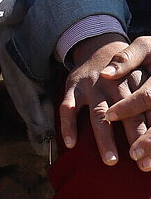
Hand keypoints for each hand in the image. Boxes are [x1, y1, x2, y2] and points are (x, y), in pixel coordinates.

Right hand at [61, 34, 146, 167]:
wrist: (97, 47)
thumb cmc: (127, 73)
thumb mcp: (142, 77)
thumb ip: (148, 100)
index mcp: (135, 82)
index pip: (146, 110)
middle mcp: (114, 84)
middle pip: (126, 114)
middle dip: (134, 139)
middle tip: (140, 164)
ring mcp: (92, 86)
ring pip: (99, 113)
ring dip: (105, 137)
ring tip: (111, 160)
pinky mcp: (73, 86)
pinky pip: (68, 107)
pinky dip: (68, 125)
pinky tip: (70, 143)